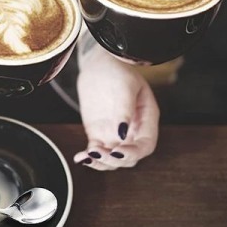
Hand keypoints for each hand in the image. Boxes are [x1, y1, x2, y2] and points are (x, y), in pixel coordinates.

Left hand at [74, 47, 158, 169]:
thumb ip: (125, 110)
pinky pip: (96, 151)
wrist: (98, 64)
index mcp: (146, 119)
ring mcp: (114, 134)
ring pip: (112, 159)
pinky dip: (89, 157)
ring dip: (101, 162)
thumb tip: (123, 134)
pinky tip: (80, 157)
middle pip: (129, 157)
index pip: (145, 145)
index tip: (118, 152)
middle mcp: (133, 131)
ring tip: (87, 156)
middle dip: (115, 160)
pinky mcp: (98, 133)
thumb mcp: (125, 86)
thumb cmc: (117, 70)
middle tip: (98, 152)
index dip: (133, 153)